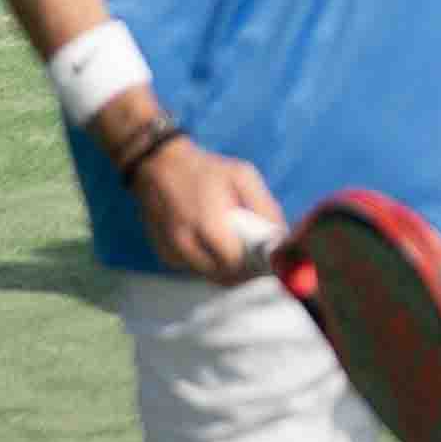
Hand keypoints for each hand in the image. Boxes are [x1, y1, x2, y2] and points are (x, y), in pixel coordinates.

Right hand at [126, 129, 289, 281]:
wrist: (157, 164)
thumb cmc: (205, 169)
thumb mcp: (242, 175)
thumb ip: (264, 206)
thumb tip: (283, 236)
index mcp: (208, 221)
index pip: (236, 263)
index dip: (255, 268)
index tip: (269, 264)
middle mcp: (186, 242)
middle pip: (222, 277)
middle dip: (243, 274)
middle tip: (258, 264)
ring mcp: (172, 251)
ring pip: (208, 277)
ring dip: (226, 272)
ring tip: (239, 255)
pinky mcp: (164, 255)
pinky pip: (193, 271)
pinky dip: (207, 265)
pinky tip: (215, 248)